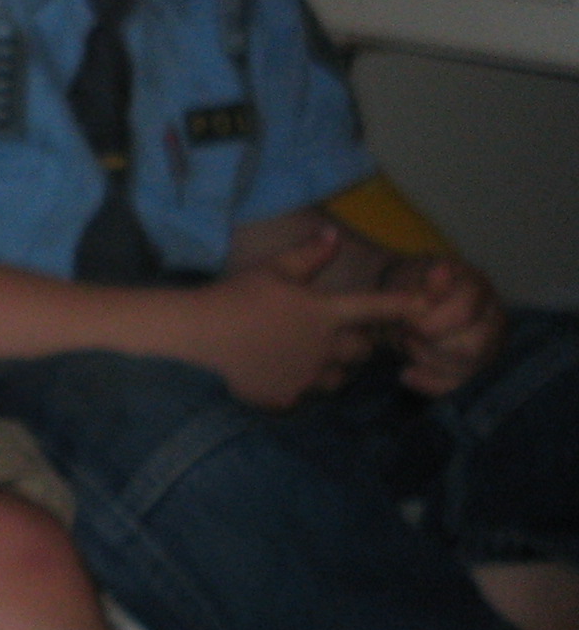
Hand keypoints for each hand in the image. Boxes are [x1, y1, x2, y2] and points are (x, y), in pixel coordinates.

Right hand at [197, 225, 411, 409]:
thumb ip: (310, 255)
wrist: (201, 331)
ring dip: (331, 367)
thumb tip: (334, 234)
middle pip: (362, 350)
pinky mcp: (288, 395)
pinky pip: (305, 394)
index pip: (374, 307)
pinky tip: (278, 371)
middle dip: (355, 342)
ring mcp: (307, 376)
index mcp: (325, 313)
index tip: (428, 305)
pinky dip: (299, 384)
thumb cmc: (238, 294)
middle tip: (330, 332)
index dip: (404, 304)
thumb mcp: (274, 269)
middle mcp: (325, 347)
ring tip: (306, 355)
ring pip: (338, 377)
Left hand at [381, 255, 506, 396]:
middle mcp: (494, 317)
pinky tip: (407, 374)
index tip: (405, 320)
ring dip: (427, 360)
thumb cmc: (406, 287)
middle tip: (406, 334)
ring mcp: (491, 345)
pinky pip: (460, 385)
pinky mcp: (478, 368)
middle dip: (430, 345)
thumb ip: (422, 281)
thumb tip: (441, 272)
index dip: (429, 323)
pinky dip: (430, 383)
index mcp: (478, 286)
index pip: (463, 314)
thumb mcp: (407, 277)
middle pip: (471, 348)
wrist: (402, 301)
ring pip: (467, 369)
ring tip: (407, 344)